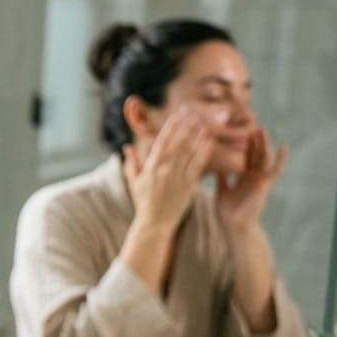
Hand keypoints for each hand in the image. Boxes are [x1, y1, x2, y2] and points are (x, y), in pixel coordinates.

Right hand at [122, 112, 214, 230]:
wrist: (154, 222)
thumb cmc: (143, 202)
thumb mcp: (134, 181)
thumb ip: (132, 163)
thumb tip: (127, 147)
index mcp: (151, 168)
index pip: (161, 143)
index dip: (170, 128)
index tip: (176, 116)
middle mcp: (164, 170)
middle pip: (177, 144)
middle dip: (186, 128)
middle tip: (193, 114)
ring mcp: (177, 177)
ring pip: (189, 152)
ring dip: (196, 137)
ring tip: (203, 124)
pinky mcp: (188, 186)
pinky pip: (197, 166)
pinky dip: (203, 153)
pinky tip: (209, 143)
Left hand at [216, 127, 286, 233]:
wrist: (233, 225)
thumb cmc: (226, 211)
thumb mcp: (221, 190)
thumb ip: (221, 178)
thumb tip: (215, 167)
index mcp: (241, 177)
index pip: (242, 156)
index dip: (240, 144)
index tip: (235, 130)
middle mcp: (252, 176)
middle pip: (253, 154)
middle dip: (252, 140)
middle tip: (248, 124)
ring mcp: (260, 180)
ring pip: (263, 157)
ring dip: (263, 144)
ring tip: (261, 129)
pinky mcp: (265, 184)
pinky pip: (276, 170)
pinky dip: (281, 159)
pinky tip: (284, 147)